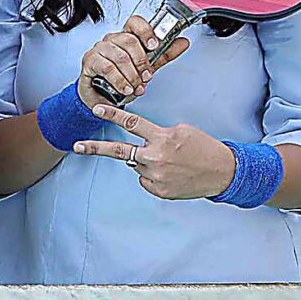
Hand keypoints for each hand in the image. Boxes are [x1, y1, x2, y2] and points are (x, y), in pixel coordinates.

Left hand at [73, 103, 237, 199]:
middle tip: (77, 146)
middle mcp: (155, 157)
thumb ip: (157, 134)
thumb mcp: (182, 131)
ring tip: (169, 162)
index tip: (96, 109)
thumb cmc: (204, 148)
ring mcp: (155, 176)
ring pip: (136, 164)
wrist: (223, 172)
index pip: (132, 122)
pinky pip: (145, 179)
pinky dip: (153, 175)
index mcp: (162, 138)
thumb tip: (140, 144)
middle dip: (95, 147)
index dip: (112, 114)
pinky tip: (171, 173)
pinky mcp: (157, 190)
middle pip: (119, 151)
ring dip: (145, 161)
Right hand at [78, 15, 189, 104]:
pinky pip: (106, 67)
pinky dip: (119, 80)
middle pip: (129, 40)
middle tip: (146, 76)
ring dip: (132, 75)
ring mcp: (99, 49)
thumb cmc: (121, 80)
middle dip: (142, 62)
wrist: (102, 99)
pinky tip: (125, 88)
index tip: (154, 45)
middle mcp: (111, 40)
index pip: (135, 23)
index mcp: (125, 37)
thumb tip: (182, 42)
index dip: (146, 31)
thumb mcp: (145, 67)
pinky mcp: (89, 61)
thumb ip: (163, 55)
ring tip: (136, 87)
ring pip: (120, 56)